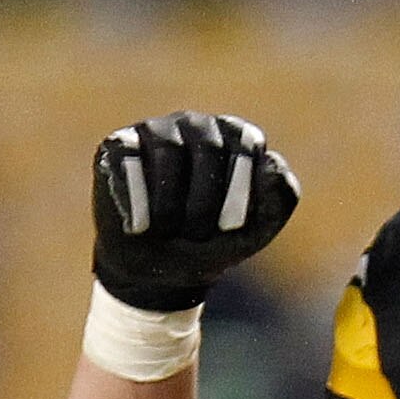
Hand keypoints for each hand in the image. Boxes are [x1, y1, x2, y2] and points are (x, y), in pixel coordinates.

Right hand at [92, 111, 299, 309]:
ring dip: (170, 205)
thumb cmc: (212, 243)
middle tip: (196, 234)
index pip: (246, 143)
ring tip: (168, 229)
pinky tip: (139, 226)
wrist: (158, 272)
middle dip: (204, 203)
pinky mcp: (118, 145)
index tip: (230, 227)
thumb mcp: (257, 229)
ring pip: (167, 151)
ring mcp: (156, 130)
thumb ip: (280, 195)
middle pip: (207, 146)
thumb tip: (270, 162)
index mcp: (238, 137)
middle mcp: (198, 126)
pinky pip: (127, 160)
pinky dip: (135, 201)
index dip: (239, 190)